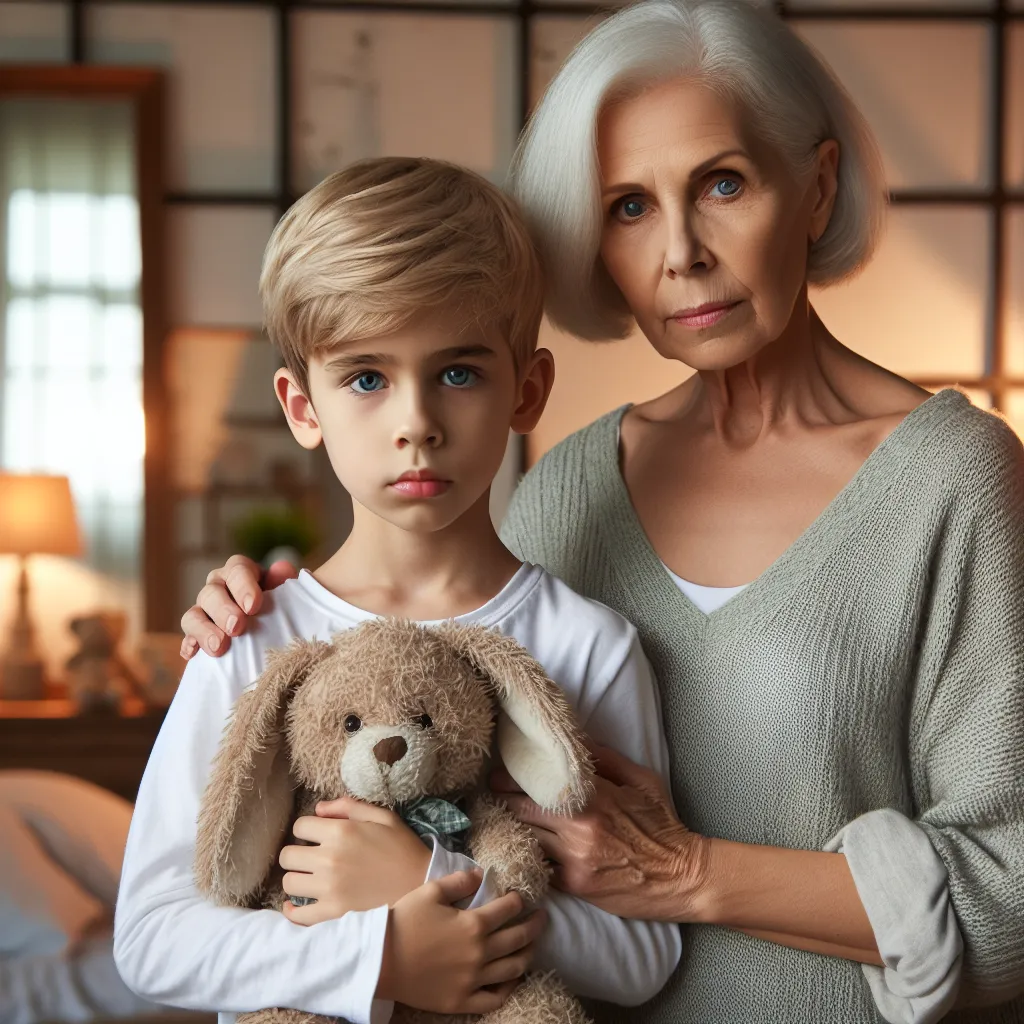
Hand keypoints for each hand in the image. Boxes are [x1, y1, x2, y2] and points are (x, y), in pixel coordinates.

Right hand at [180, 554, 296, 659]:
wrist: (271, 634)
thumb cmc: (280, 609)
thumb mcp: (286, 594)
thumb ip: (283, 582)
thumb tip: (282, 567)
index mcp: (241, 572)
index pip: (237, 569)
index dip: (243, 586)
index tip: (253, 606)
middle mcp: (218, 587)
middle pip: (212, 592)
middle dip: (223, 609)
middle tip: (236, 627)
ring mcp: (204, 610)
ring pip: (193, 614)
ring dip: (204, 630)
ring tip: (219, 647)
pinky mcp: (196, 633)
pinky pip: (186, 636)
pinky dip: (189, 644)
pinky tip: (192, 654)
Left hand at [279, 798, 431, 923]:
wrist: (421, 884)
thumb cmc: (402, 847)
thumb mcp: (383, 816)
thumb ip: (349, 806)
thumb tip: (318, 809)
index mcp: (342, 831)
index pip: (300, 826)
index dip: (307, 829)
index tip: (316, 835)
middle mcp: (330, 858)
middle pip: (288, 855)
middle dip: (298, 853)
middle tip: (312, 857)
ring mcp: (329, 888)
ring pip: (289, 882)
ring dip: (298, 878)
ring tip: (311, 878)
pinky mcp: (333, 913)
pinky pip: (298, 915)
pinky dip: (292, 911)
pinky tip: (296, 905)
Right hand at [377, 870, 546, 1013]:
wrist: (380, 959)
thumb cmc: (404, 921)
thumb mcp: (431, 891)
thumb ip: (460, 880)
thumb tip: (482, 874)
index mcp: (473, 925)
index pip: (509, 909)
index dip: (519, 900)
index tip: (522, 896)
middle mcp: (479, 953)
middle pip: (519, 938)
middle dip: (534, 925)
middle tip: (542, 917)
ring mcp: (472, 980)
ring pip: (513, 969)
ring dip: (528, 954)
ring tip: (533, 945)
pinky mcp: (462, 1001)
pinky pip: (495, 998)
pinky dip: (509, 988)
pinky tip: (513, 978)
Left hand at [492, 743, 709, 921]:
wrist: (683, 876)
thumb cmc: (663, 826)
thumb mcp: (642, 781)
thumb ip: (608, 759)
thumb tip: (579, 739)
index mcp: (595, 796)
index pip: (539, 782)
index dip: (512, 779)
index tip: (497, 774)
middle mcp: (580, 826)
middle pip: (523, 810)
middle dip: (502, 801)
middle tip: (487, 795)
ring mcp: (575, 858)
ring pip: (528, 839)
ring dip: (511, 830)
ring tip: (496, 820)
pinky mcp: (576, 885)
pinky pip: (541, 868)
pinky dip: (530, 858)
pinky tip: (519, 851)